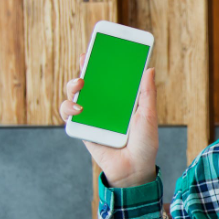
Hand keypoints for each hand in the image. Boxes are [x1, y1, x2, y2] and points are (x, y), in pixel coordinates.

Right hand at [59, 53, 158, 187]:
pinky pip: (69, 116)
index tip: (97, 47)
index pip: (109, 77)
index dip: (101, 62)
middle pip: (89, 82)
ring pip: (74, 95)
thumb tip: (148, 68)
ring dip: (72, 86)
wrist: (134, 171)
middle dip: (83, 68)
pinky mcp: (82, 129)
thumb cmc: (145, 144)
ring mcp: (92, 117)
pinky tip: (79, 108)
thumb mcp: (148, 116)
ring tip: (80, 84)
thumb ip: (147, 94)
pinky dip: (69, 108)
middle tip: (85, 60)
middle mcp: (104, 105)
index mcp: (120, 100)